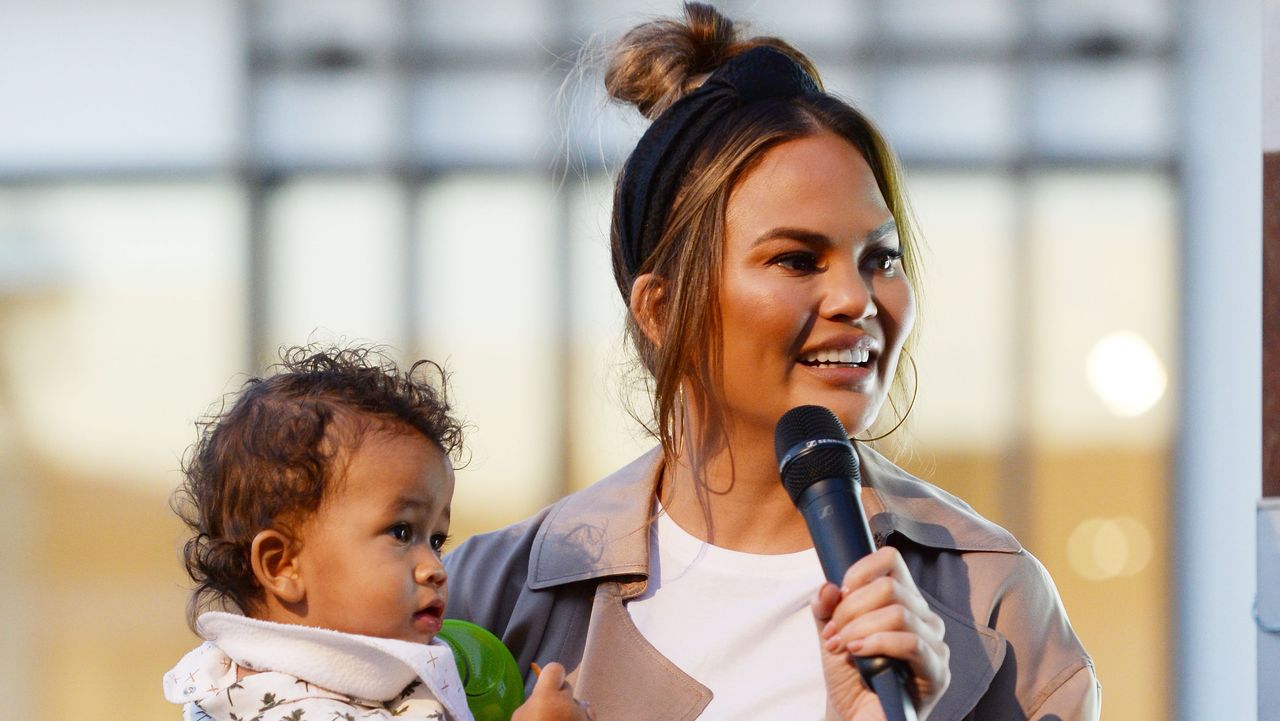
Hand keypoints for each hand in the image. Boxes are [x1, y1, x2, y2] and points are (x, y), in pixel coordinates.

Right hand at [511, 662, 594, 720]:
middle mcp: (567, 703)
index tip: (546, 681)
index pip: (555, 668)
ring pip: (578, 703)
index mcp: (547, 696)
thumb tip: (541, 696)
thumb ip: (533, 700)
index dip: (550, 674)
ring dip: (570, 708)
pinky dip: (582, 718)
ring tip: (560, 719)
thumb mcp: (520, 715)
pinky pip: (589, 715)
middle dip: (559, 696)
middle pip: (566, 687)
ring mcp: (581, 715)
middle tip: (549, 709)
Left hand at [811, 547, 949, 720]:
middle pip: (889, 587)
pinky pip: (911, 643)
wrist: (855, 717)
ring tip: (841, 647)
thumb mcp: (831, 635)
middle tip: (833, 634)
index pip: (891, 561)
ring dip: (858, 628)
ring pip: (899, 613)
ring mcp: (935, 646)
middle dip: (850, 608)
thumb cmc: (850, 678)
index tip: (838, 596)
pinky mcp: (936, 673)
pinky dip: (877, 643)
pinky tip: (858, 653)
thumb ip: (826, 609)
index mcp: (904, 602)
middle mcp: (925, 619)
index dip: (860, 571)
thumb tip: (827, 586)